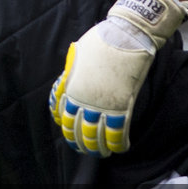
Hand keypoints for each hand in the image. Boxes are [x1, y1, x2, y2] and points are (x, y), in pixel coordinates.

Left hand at [49, 0, 187, 155]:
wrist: (125, 35)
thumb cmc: (100, 42)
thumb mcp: (75, 56)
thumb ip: (69, 77)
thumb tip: (62, 92)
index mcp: (71, 88)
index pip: (64, 118)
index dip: (68, 132)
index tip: (72, 139)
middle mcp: (85, 100)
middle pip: (80, 130)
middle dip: (83, 144)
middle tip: (86, 150)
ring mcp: (104, 103)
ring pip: (99, 135)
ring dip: (100, 147)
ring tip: (102, 153)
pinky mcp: (124, 104)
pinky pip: (119, 131)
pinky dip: (120, 143)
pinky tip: (121, 148)